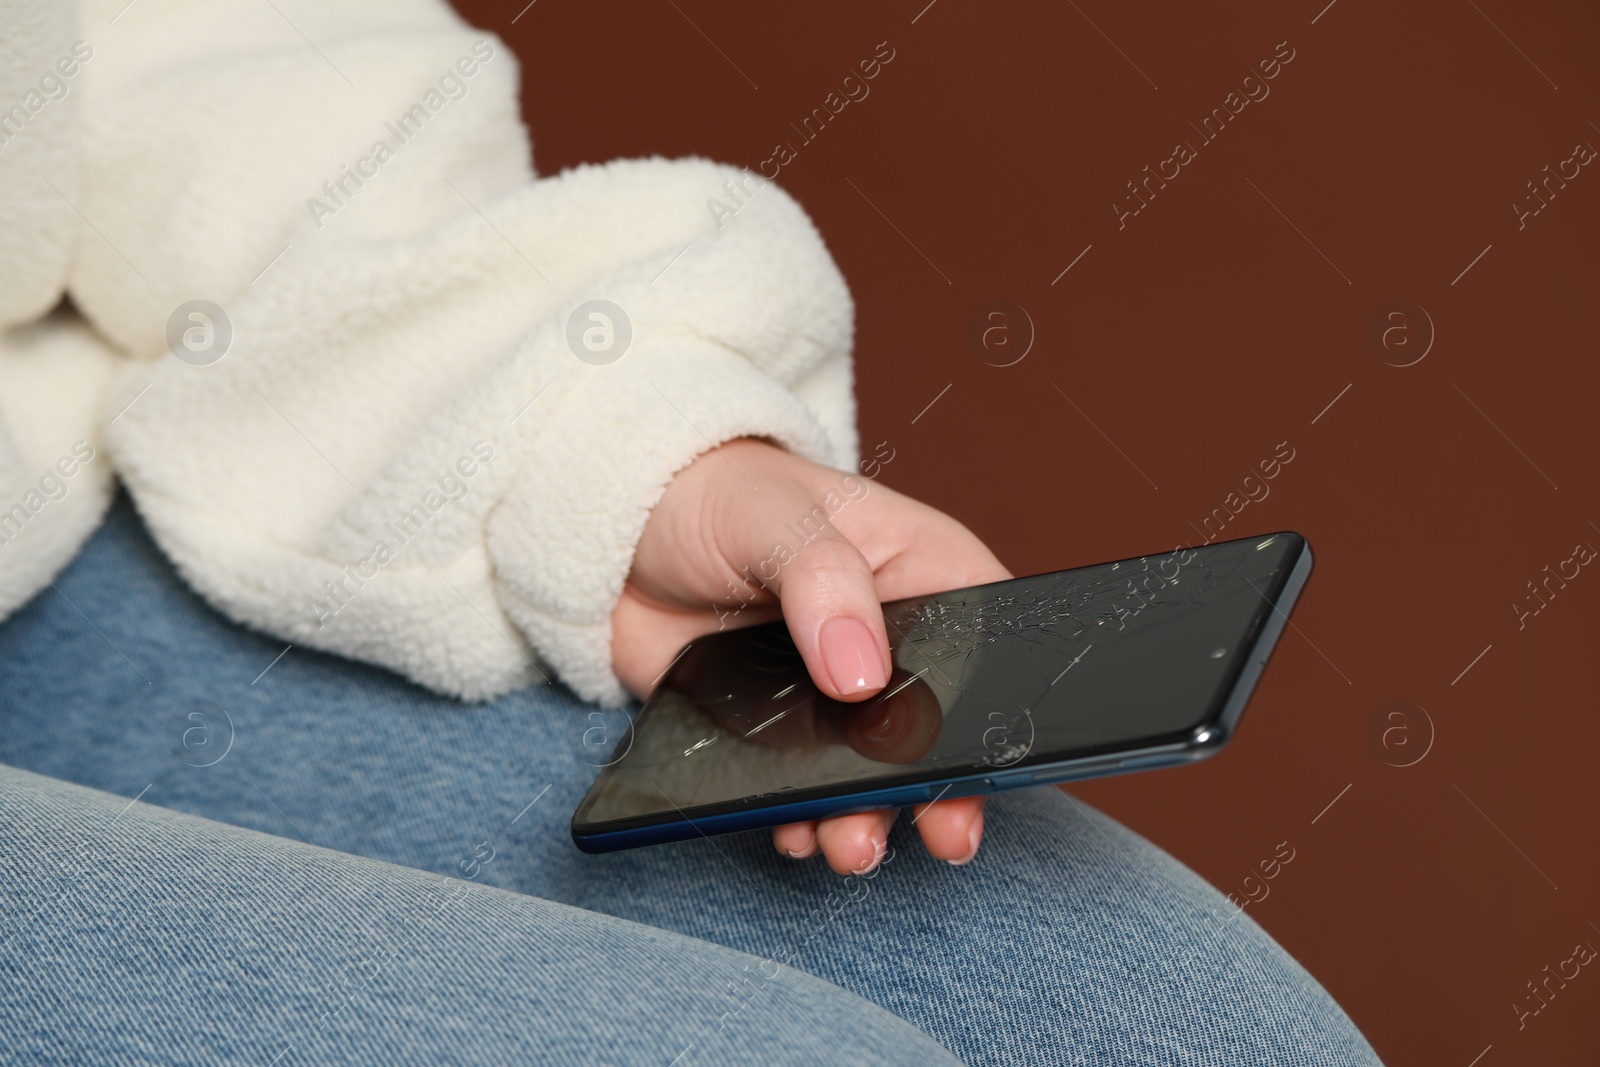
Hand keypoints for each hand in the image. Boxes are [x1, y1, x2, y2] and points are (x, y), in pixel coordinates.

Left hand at [611, 437, 1011, 874]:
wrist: (618, 536)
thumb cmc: (718, 496)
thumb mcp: (777, 517)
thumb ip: (825, 582)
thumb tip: (861, 675)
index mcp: (924, 573)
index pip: (988, 645)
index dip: (999, 705)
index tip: (986, 761)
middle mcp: (893, 643)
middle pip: (941, 728)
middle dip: (940, 787)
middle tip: (940, 833)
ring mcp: (837, 695)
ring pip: (876, 773)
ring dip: (870, 816)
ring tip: (852, 844)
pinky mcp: (781, 731)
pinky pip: (806, 789)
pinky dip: (804, 818)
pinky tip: (795, 831)